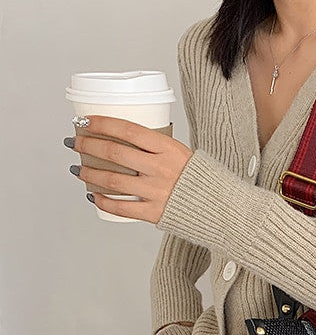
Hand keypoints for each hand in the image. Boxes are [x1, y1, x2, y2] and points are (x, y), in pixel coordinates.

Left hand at [65, 115, 192, 223]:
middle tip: (75, 143)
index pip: (127, 130)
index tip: (85, 121)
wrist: (222, 209)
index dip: (101, 123)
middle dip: (87, 145)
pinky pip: (122, 208)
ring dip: (90, 173)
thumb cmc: (203, 181)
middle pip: (114, 153)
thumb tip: (129, 143)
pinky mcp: (156, 213)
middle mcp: (161, 169)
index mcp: (169, 149)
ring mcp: (157, 192)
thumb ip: (158, 150)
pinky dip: (104, 202)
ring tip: (79, 169)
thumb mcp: (184, 154)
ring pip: (112, 180)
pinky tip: (94, 196)